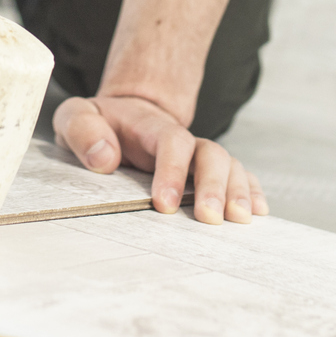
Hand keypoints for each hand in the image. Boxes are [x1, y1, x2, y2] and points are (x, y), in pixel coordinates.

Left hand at [52, 94, 267, 224]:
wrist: (122, 117)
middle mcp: (183, 141)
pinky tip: (259, 212)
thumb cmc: (98, 124)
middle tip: (209, 218)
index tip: (164, 204)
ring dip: (239, 191)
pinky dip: (252, 191)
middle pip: (211, 154)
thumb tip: (104, 158)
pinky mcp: (208, 172)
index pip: (171, 143)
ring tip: (240, 220)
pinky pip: (238, 176)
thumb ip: (82, 129)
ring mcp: (198, 156)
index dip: (172, 171)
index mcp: (151, 128)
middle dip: (213, 186)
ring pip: (230, 166)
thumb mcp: (76, 116)